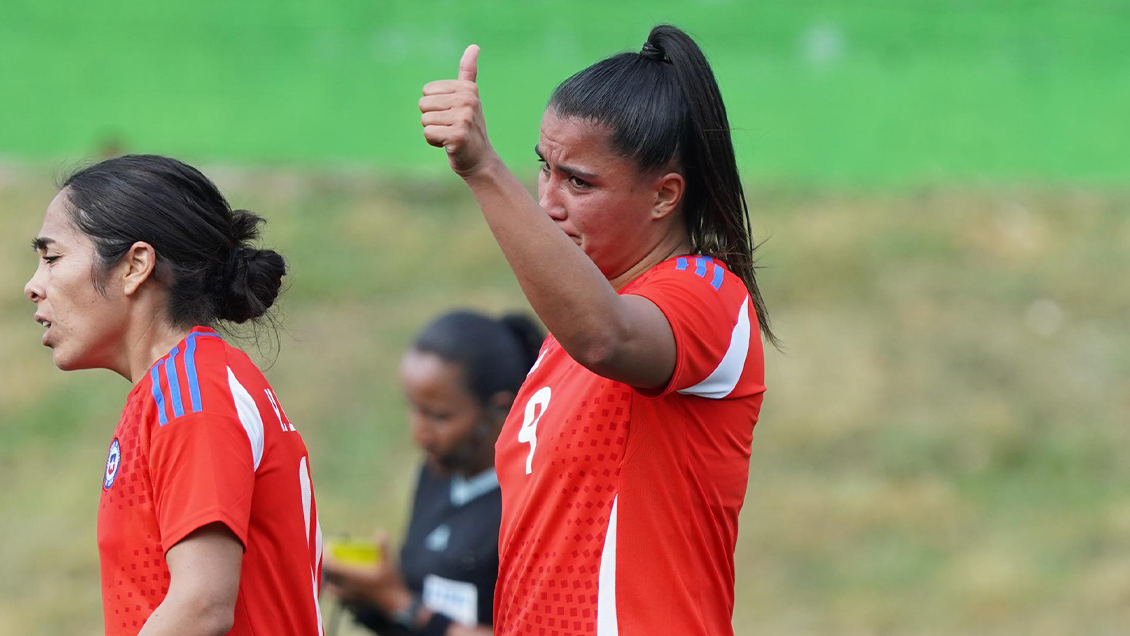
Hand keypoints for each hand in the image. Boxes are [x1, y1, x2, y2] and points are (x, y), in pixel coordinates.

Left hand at [322, 532, 412, 614]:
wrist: (394, 605)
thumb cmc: (390, 583)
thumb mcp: (388, 563)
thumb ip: (383, 547)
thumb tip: (380, 531)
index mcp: (354, 575)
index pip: (332, 565)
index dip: (327, 556)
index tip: (327, 548)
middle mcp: (348, 586)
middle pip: (329, 577)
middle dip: (326, 568)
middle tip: (329, 559)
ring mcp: (349, 597)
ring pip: (331, 589)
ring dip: (329, 581)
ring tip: (331, 575)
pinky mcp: (352, 604)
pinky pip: (338, 597)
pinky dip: (335, 591)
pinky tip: (341, 588)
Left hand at [420, 45, 497, 176]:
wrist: (479, 159)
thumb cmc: (469, 127)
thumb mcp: (469, 97)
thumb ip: (468, 72)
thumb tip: (474, 46)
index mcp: (468, 88)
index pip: (427, 91)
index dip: (434, 106)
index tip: (452, 114)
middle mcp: (468, 100)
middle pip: (423, 105)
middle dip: (432, 119)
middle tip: (450, 127)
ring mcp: (464, 118)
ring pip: (425, 120)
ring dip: (433, 132)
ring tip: (450, 135)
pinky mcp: (457, 135)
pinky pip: (428, 133)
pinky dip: (434, 142)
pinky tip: (449, 145)